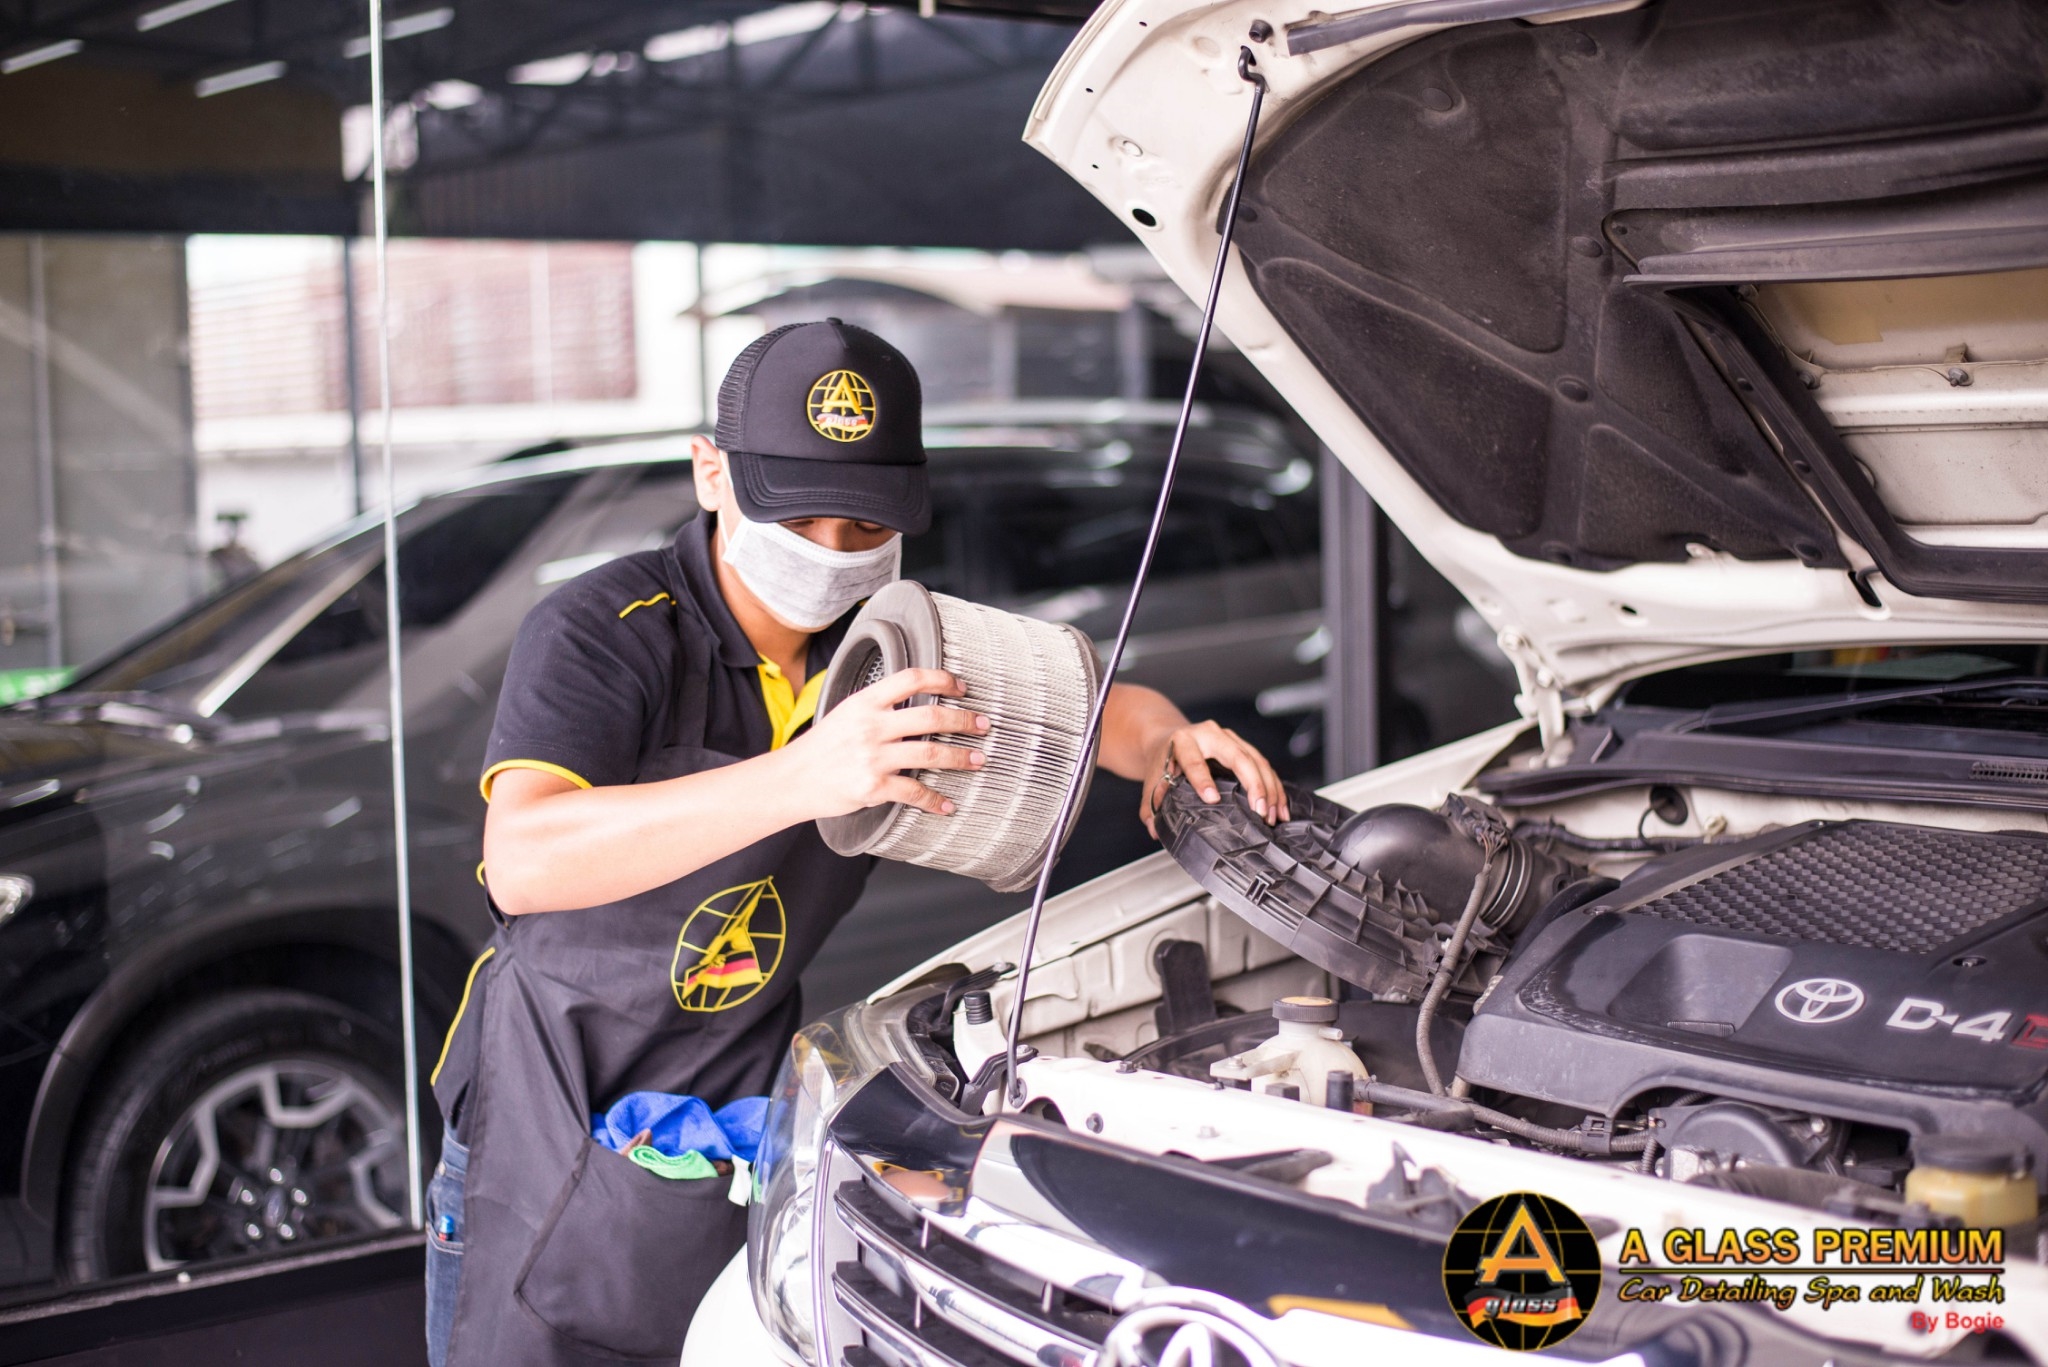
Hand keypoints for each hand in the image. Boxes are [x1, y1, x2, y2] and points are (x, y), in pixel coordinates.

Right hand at [783, 667, 988, 819]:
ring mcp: (873, 756)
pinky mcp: (873, 786)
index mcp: (865, 702)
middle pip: (931, 716)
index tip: (962, 687)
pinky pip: (915, 792)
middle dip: (964, 720)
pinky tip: (947, 804)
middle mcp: (871, 725)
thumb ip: (878, 707)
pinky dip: (935, 800)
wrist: (792, 780)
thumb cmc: (821, 748)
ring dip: (960, 757)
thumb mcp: (845, 714)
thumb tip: (916, 703)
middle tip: (983, 725)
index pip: (911, 679)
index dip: (942, 679)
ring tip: (977, 760)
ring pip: (930, 752)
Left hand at [1139, 719, 1288, 838]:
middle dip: (1253, 785)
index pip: (1194, 760)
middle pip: (1238, 757)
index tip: (1211, 799)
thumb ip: (1150, 805)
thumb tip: (1154, 829)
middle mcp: (1209, 734)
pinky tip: (1279, 807)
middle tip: (1259, 812)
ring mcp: (1230, 738)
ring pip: (1257, 761)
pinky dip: (1274, 787)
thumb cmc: (1162, 760)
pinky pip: (1264, 765)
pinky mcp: (1243, 746)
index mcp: (1183, 741)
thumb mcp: (1152, 779)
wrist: (1168, 738)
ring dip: (1269, 789)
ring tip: (1272, 815)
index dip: (1203, 779)